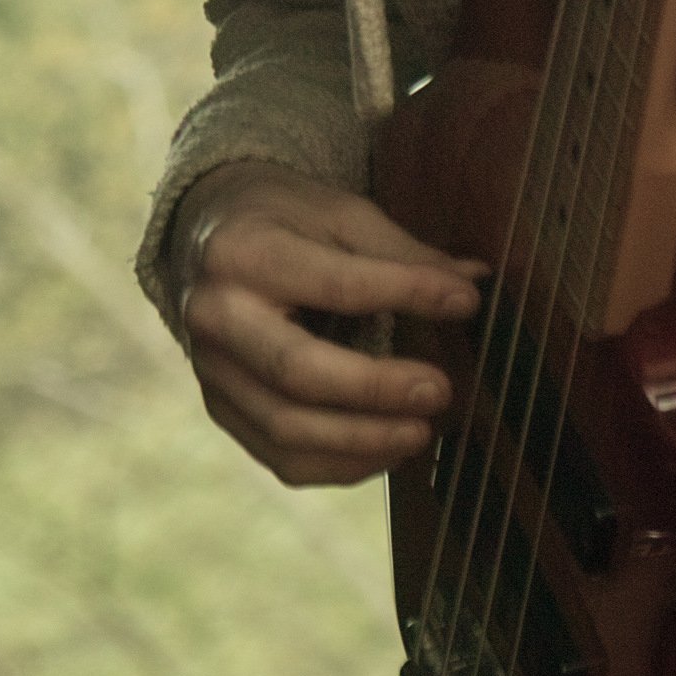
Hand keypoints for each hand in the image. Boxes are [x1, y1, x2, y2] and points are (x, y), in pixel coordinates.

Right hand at [167, 161, 485, 486]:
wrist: (203, 234)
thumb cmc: (282, 217)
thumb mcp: (337, 212)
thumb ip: (399, 250)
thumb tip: (472, 282)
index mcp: (243, 252)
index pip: (333, 283)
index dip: (405, 293)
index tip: (465, 302)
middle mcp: (215, 317)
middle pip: (297, 372)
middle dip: (376, 390)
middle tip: (440, 390)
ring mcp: (210, 372)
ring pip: (285, 428)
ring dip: (362, 440)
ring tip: (421, 431)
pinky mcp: (219, 409)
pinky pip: (278, 456)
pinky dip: (339, 464)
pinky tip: (385, 450)